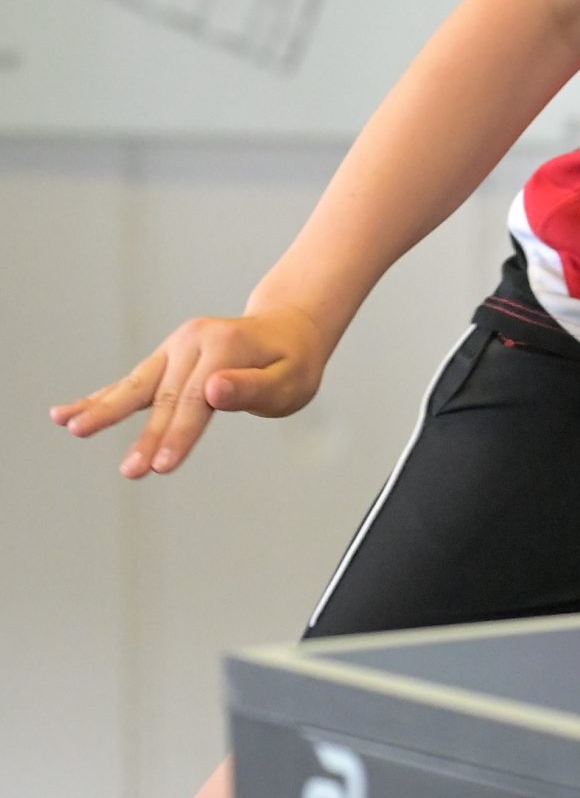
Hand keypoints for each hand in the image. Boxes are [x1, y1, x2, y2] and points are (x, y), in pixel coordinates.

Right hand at [50, 306, 329, 478]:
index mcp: (225, 345)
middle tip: (131, 471)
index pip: (196, 399)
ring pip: (136, 385)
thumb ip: (253, 387)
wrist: (289, 330)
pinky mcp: (165, 358)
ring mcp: (176, 347)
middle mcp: (194, 341)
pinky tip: (64, 414)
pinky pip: (130, 382)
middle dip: (148, 437)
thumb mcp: (290, 379)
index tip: (162, 466)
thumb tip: (214, 391)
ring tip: (73, 428)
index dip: (179, 434)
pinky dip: (99, 398)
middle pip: (164, 396)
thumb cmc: (293, 362)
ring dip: (104, 409)